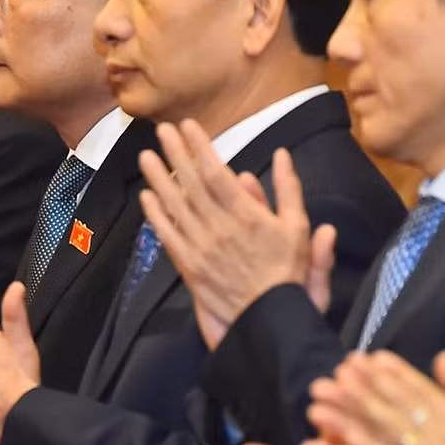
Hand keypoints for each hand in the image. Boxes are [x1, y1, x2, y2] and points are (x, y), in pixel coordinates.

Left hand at [137, 123, 331, 348]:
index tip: (188, 126)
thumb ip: (289, 190)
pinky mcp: (189, 267)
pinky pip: (168, 237)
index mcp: (247, 216)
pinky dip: (156, 216)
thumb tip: (283, 155)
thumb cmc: (288, 273)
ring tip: (146, 156)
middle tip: (162, 130)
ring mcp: (201, 248)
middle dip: (175, 154)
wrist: (269, 318)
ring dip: (159, 179)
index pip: (216, 173)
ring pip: (175, 206)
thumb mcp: (298, 228)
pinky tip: (146, 197)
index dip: (200, 148)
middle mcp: (219, 228)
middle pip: (191, 184)